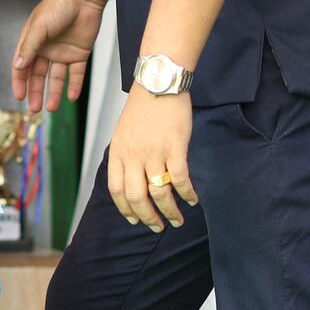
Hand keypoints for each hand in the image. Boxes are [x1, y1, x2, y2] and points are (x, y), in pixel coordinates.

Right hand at [11, 0, 104, 111]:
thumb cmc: (59, 5)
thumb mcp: (39, 27)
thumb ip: (29, 47)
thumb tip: (18, 66)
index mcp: (32, 41)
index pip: (22, 66)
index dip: (19, 82)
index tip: (19, 97)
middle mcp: (46, 49)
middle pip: (38, 75)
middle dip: (35, 92)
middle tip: (35, 109)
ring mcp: (63, 52)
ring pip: (56, 78)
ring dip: (54, 93)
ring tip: (52, 108)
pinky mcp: (80, 53)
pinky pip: (76, 74)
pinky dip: (74, 85)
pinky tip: (71, 97)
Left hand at [106, 88, 195, 230]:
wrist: (159, 82)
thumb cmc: (143, 108)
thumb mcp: (123, 133)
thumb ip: (125, 157)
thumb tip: (131, 182)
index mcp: (118, 153)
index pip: (117, 190)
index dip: (126, 210)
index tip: (135, 220)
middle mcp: (133, 155)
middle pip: (136, 198)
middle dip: (148, 218)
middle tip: (158, 227)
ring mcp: (154, 152)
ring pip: (159, 193)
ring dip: (169, 211)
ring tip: (177, 220)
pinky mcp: (175, 147)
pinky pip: (180, 179)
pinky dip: (187, 194)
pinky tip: (192, 200)